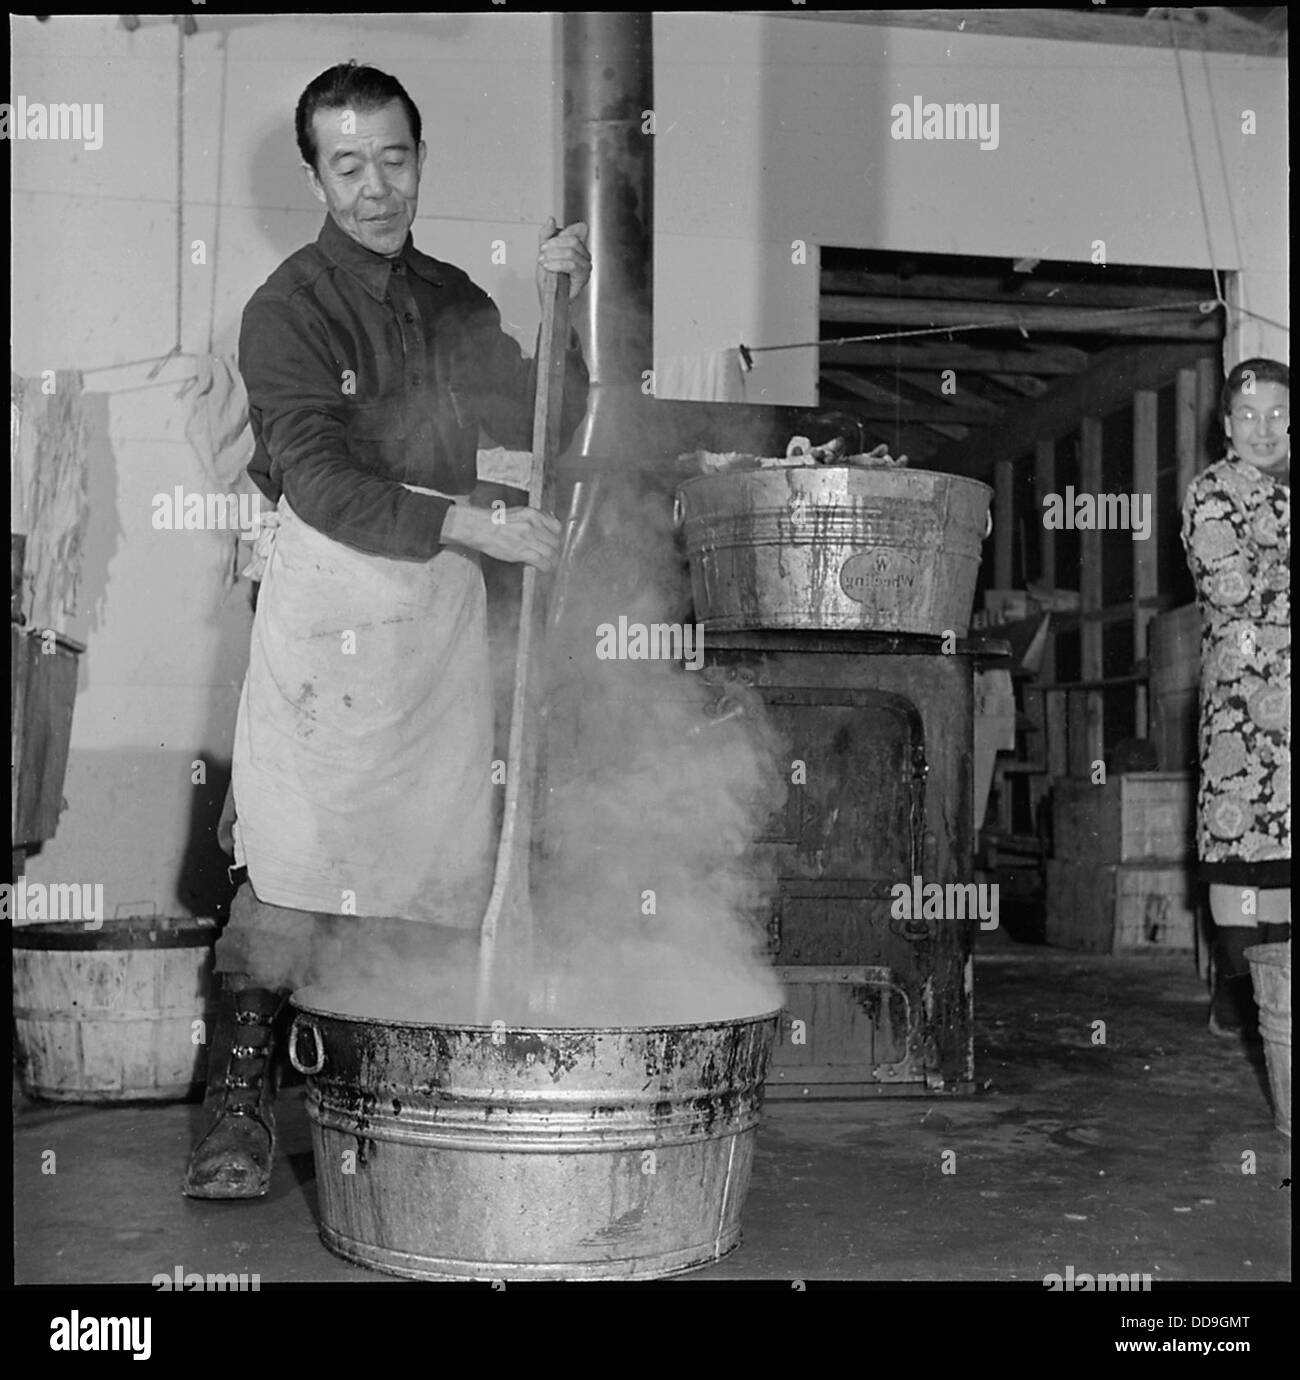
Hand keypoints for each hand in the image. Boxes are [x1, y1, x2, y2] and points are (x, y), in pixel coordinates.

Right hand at [442, 502, 561, 571]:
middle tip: (552, 556)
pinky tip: (544, 569)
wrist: (478, 527)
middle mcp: (533, 524)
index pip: (557, 527)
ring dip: (552, 561)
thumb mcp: (518, 514)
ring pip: (551, 552)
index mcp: (533, 514)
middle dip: (555, 551)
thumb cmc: (494, 522)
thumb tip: (545, 531)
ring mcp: (528, 537)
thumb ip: (533, 521)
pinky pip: (543, 562)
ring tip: (549, 564)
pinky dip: (546, 567)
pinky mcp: (522, 551)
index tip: (554, 543)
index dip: (557, 537)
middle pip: (556, 541)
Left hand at [537, 218, 589, 302]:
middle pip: (573, 240)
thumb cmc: (548, 278)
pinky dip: (557, 264)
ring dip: (553, 255)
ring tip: (543, 261)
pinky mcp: (583, 277)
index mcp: (577, 246)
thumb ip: (546, 235)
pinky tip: (548, 267)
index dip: (557, 236)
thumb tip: (551, 220)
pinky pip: (572, 265)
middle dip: (554, 245)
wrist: (548, 298)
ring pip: (571, 252)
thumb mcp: (544, 252)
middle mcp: (584, 255)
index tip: (543, 245)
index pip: (573, 231)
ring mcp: (585, 266)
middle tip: (542, 252)